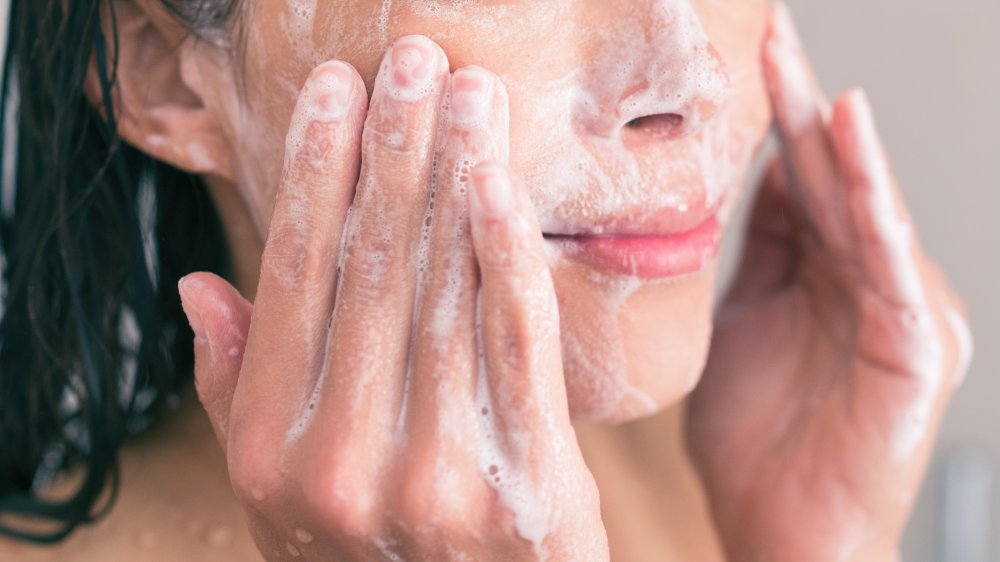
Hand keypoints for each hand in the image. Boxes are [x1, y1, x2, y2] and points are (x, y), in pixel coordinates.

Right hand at [178, 36, 606, 560]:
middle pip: (371, 270)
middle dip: (392, 152)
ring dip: (454, 178)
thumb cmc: (369, 560)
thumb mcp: (279, 495)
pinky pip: (517, 347)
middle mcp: (343, 460)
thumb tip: (201, 288)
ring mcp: (436, 476)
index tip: (333, 96)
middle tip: (410, 62)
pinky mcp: (528, 486)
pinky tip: (500, 185)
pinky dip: (508, 257)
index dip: (312, 177)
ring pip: (444, 293)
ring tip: (467, 95)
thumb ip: (239, 392)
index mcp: (273, 451)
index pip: (292, 282)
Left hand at [686, 6, 972, 560]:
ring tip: (796, 67)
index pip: (797, 184)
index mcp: (819, 277)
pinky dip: (872, 197)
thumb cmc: (755, 444)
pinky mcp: (916, 342)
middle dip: (795, 106)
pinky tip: (849, 138)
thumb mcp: (735, 328)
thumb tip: (738, 190)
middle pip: (828, 179)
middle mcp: (863, 281)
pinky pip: (887, 258)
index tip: (741, 62)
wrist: (783, 533)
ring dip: (830, 135)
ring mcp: (895, 307)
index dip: (769, 123)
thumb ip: (748, 261)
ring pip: (860, 206)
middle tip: (766, 35)